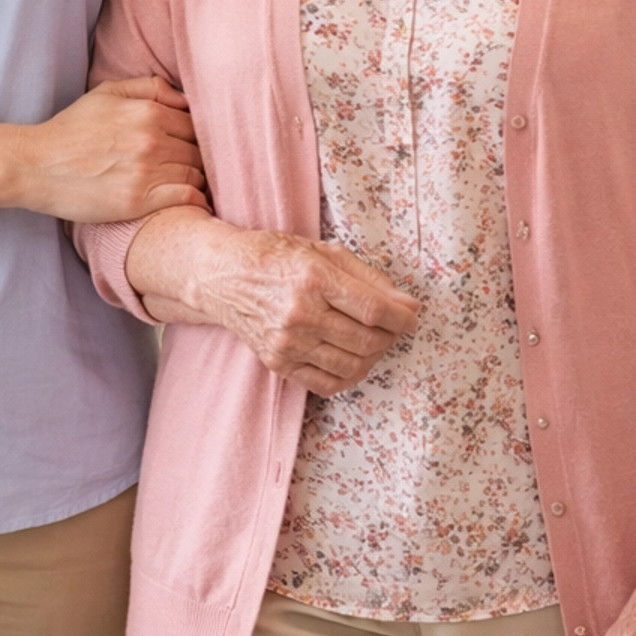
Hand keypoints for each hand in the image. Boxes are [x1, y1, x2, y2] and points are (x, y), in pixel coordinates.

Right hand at [23, 77, 208, 224]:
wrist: (37, 165)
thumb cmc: (71, 129)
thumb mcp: (107, 93)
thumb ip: (150, 88)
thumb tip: (185, 99)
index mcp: (148, 112)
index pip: (195, 124)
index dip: (197, 136)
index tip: (192, 146)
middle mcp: (152, 140)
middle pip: (198, 151)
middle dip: (198, 158)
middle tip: (193, 167)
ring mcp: (147, 172)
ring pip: (195, 175)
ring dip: (197, 179)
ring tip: (192, 184)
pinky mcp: (139, 201)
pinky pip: (186, 199)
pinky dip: (196, 200)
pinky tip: (195, 202)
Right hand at [138, 218, 418, 396]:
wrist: (224, 276)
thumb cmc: (277, 257)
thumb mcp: (323, 252)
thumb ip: (369, 278)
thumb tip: (408, 305)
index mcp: (313, 278)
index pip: (373, 309)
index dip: (402, 317)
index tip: (411, 316)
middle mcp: (300, 313)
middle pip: (367, 340)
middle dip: (390, 336)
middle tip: (391, 326)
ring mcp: (287, 343)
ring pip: (352, 365)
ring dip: (373, 356)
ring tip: (371, 340)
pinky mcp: (278, 363)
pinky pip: (327, 384)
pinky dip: (349, 376)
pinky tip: (351, 359)